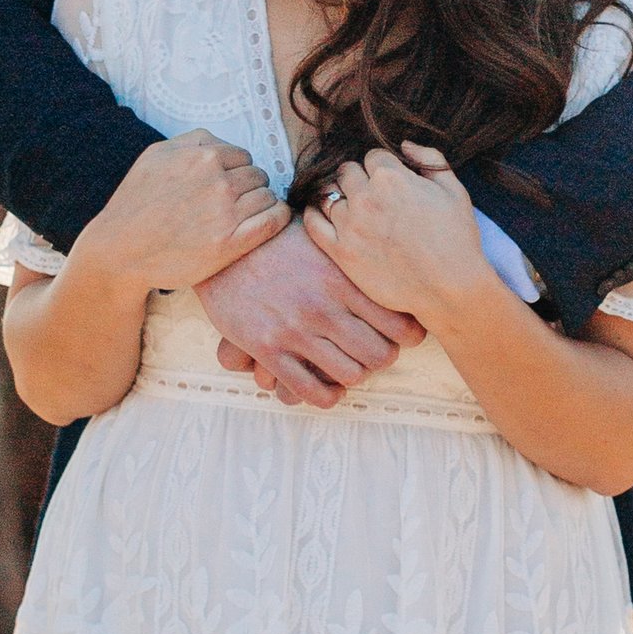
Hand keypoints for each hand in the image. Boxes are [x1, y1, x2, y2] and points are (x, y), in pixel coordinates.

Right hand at [80, 131, 287, 293]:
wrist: (119, 250)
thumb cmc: (136, 203)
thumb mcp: (156, 155)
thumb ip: (191, 141)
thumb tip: (220, 141)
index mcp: (201, 156)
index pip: (242, 156)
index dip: (236, 171)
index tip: (226, 186)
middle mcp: (217, 181)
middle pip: (257, 175)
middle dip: (249, 187)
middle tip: (232, 204)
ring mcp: (226, 213)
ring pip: (268, 196)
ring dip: (261, 203)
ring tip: (242, 216)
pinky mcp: (231, 243)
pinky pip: (274, 220)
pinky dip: (278, 217)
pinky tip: (271, 220)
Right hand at [198, 215, 423, 407]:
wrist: (222, 249)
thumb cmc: (277, 239)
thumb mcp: (321, 237)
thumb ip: (353, 255)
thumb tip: (391, 260)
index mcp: (342, 278)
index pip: (399, 324)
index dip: (410, 336)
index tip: (405, 335)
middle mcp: (323, 307)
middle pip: (380, 355)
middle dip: (383, 358)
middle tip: (376, 351)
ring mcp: (295, 331)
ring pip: (350, 375)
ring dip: (355, 375)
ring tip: (351, 366)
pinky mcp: (268, 349)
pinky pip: (310, 391)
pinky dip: (327, 396)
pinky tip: (329, 388)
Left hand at [305, 143, 492, 320]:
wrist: (449, 287)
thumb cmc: (457, 239)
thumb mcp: (454, 189)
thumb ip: (429, 158)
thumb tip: (404, 145)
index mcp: (391, 177)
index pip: (372, 155)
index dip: (381, 166)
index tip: (388, 180)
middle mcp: (366, 196)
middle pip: (346, 172)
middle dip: (358, 178)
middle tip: (371, 194)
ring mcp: (350, 224)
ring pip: (328, 195)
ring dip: (340, 197)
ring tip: (353, 208)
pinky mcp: (341, 252)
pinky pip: (313, 224)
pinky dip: (313, 214)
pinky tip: (322, 214)